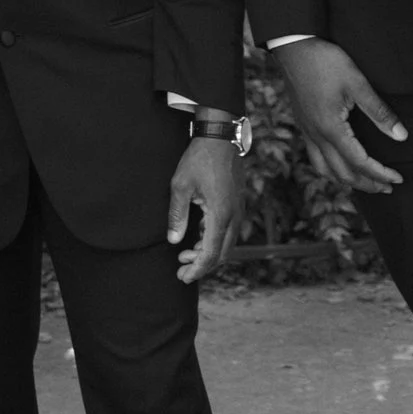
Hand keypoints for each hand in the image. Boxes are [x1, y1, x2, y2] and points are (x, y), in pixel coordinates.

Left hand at [166, 134, 244, 285]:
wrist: (220, 136)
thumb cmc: (198, 159)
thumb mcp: (180, 186)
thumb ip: (177, 215)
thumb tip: (173, 240)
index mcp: (221, 215)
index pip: (210, 254)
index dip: (197, 269)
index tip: (182, 277)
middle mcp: (234, 216)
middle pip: (222, 254)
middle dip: (202, 265)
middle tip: (181, 269)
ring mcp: (239, 210)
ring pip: (227, 244)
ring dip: (208, 252)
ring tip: (185, 253)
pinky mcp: (237, 203)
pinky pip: (229, 231)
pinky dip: (213, 240)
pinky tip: (197, 235)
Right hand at [273, 38, 407, 193]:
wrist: (293, 46)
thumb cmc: (326, 62)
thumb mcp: (357, 83)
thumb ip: (379, 112)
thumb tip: (402, 136)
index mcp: (331, 129)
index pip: (360, 163)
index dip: (381, 174)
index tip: (398, 178)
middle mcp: (316, 136)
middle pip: (343, 174)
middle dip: (367, 184)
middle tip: (388, 187)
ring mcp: (307, 131)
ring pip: (325, 170)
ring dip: (347, 181)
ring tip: (365, 183)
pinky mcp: (303, 124)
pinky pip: (315, 158)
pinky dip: (330, 169)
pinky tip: (340, 162)